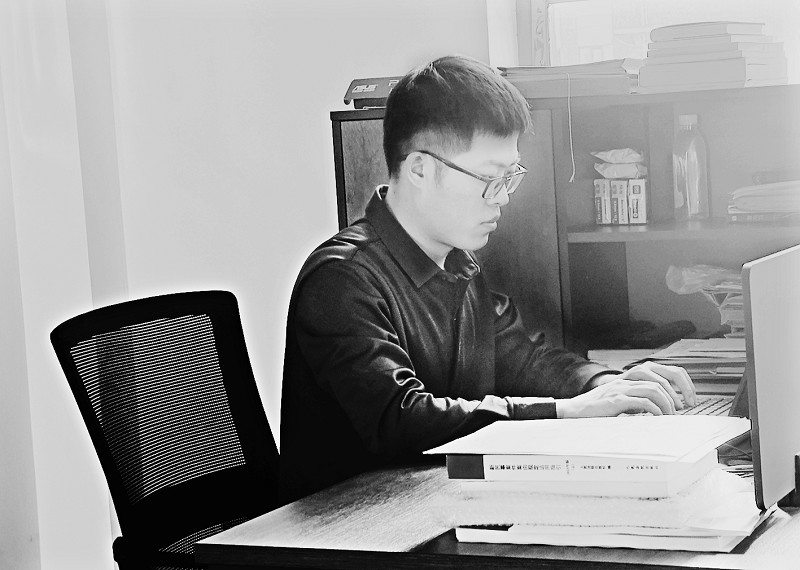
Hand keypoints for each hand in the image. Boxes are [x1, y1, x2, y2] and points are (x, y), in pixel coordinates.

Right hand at [555, 362, 696, 417]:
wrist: (573, 412)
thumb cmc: (598, 408)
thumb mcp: (624, 400)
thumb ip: (640, 398)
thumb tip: (664, 407)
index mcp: (631, 376)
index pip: (664, 369)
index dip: (682, 381)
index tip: (690, 397)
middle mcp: (627, 377)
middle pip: (662, 373)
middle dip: (680, 390)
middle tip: (686, 405)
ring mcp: (621, 387)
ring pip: (654, 387)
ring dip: (668, 403)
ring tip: (671, 415)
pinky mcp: (615, 399)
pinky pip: (642, 401)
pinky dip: (655, 410)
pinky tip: (658, 418)